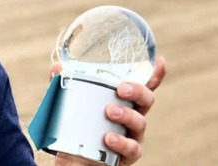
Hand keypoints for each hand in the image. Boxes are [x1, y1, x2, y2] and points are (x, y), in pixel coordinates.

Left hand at [51, 57, 166, 165]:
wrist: (73, 157)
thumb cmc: (76, 126)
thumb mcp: (69, 104)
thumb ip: (64, 85)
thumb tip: (57, 67)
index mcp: (122, 101)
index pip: (142, 85)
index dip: (154, 74)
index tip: (160, 62)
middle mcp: (132, 116)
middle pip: (146, 99)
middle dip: (137, 91)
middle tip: (121, 89)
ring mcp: (132, 136)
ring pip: (140, 122)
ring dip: (127, 115)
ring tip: (110, 111)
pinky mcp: (126, 155)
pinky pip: (131, 148)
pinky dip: (121, 142)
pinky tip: (109, 138)